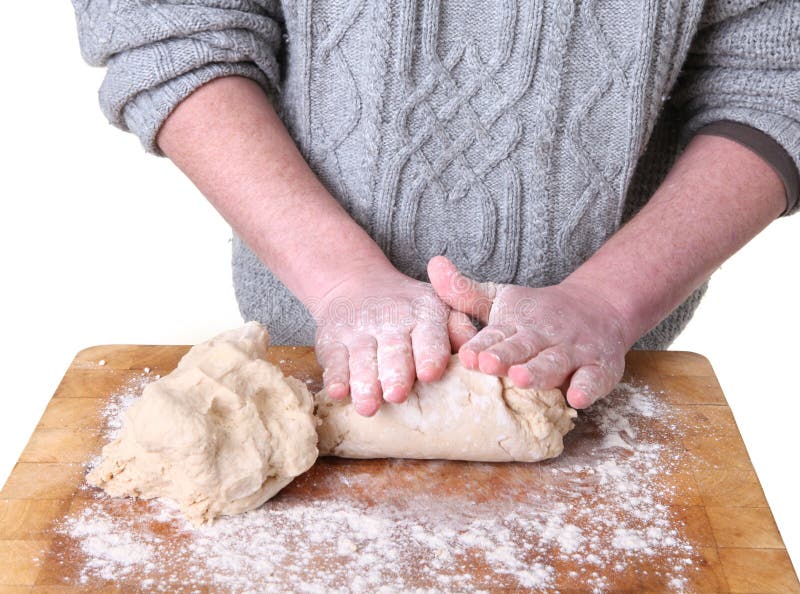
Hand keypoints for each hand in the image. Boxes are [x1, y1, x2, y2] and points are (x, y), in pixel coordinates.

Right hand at [309, 266, 475, 415]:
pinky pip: (333, 359)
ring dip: (365, 382)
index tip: (430, 374)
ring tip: (368, 406)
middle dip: (396, 373)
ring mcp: (359, 331)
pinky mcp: (332, 340)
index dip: (429, 354)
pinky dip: (335, 376)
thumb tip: (477, 353)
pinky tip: (338, 393)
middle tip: (397, 395)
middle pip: (394, 350)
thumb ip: (459, 328)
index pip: (429, 335)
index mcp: (424, 315)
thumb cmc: (409, 311)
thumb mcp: (438, 308)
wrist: (356, 284)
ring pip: (362, 358)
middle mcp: (390, 321)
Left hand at [427, 256, 628, 408]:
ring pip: (554, 363)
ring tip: (521, 379)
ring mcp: (572, 352)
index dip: (482, 345)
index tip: (467, 355)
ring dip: (539, 372)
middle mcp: (543, 337)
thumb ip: (466, 293)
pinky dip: (587, 388)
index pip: (496, 335)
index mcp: (516, 323)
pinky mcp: (598, 367)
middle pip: (523, 347)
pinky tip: (576, 398)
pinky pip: (594, 379)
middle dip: (506, 356)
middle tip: (488, 364)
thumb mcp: (501, 300)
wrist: (598, 307)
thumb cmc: (536, 314)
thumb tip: (433, 264)